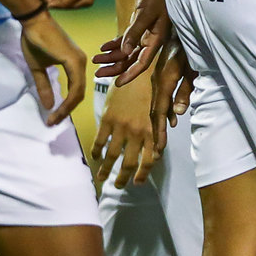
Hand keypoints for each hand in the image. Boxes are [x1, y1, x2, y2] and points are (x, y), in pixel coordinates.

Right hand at [21, 8, 88, 124]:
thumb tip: (48, 106)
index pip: (75, 91)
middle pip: (79, 94)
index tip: (52, 118)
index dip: (65, 107)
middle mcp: (82, 63)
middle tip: (53, 122)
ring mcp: (80, 62)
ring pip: (78, 92)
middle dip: (66, 111)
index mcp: (75, 65)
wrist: (33, 22)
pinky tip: (58, 108)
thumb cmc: (35, 40)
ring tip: (54, 119)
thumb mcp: (38, 68)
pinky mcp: (74, 61)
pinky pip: (75, 86)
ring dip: (67, 108)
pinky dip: (68, 100)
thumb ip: (44, 86)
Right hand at [91, 67, 157, 189]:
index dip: (143, 174)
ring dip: (106, 169)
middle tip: (119, 186)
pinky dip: (96, 151)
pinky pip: (100, 140)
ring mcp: (121, 126)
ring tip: (102, 178)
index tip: (138, 183)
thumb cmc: (153, 88)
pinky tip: (95, 158)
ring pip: (112, 155)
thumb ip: (160, 131)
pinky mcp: (107, 118)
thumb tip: (159, 151)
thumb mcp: (161, 110)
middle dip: (123, 177)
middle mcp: (137, 132)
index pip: (148, 160)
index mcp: (151, 131)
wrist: (137, 70)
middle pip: (129, 162)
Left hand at [95, 0, 169, 84]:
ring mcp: (146, 31)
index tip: (116, 84)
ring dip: (112, 55)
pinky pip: (127, 37)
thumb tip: (126, 52)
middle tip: (98, 74)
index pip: (142, 62)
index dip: (129, 74)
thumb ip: (135, 32)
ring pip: (128, 49)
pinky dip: (115, 43)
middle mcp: (152, 38)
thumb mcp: (146, 13)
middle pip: (132, 59)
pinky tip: (103, 47)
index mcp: (156, 39)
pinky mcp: (140, 22)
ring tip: (96, 59)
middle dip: (115, 67)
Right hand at [148, 37, 193, 152]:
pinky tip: (169, 117)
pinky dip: (162, 107)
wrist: (181, 20)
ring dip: (159, 120)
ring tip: (160, 139)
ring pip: (157, 101)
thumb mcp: (194, 66)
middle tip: (157, 150)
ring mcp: (159, 73)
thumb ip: (186, 89)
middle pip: (156, 108)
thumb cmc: (194, 43)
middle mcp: (159, 77)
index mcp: (166, 78)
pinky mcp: (162, 70)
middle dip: (157, 130)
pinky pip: (159, 92)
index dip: (160, 130)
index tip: (159, 148)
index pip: (161, 110)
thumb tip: (177, 113)